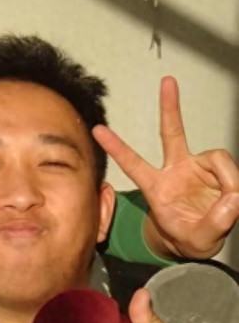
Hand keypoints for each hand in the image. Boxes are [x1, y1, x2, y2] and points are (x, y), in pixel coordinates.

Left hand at [92, 76, 238, 258]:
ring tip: (231, 203)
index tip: (97, 130)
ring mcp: (197, 167)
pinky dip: (236, 184)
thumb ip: (215, 221)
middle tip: (167, 81)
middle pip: (171, 133)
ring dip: (228, 180)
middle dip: (169, 107)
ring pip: (217, 158)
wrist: (201, 241)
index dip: (117, 148)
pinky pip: (231, 172)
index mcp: (157, 187)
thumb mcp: (198, 239)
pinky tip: (235, 199)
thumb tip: (234, 197)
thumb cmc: (190, 238)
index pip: (133, 164)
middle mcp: (176, 170)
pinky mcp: (217, 170)